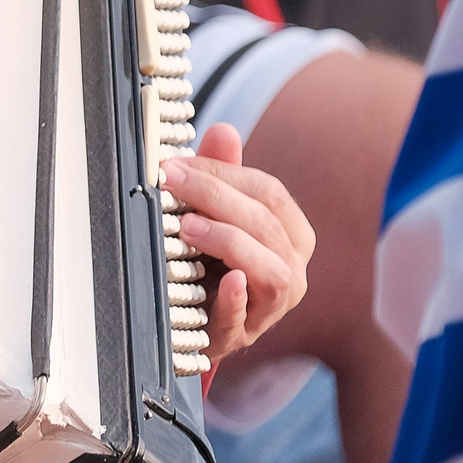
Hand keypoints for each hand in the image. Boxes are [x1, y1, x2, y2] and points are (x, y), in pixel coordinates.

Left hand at [162, 122, 315, 365]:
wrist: (199, 322)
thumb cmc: (214, 260)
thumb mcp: (219, 216)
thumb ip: (223, 175)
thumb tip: (223, 130)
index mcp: (291, 234)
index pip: (269, 192)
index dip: (223, 172)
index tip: (177, 162)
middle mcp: (292, 267)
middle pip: (266, 224)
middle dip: (216, 196)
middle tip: (170, 181)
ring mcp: (273, 304)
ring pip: (271, 269)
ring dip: (228, 242)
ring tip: (186, 226)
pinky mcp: (245, 333)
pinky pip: (246, 317)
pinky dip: (236, 299)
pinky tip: (226, 283)